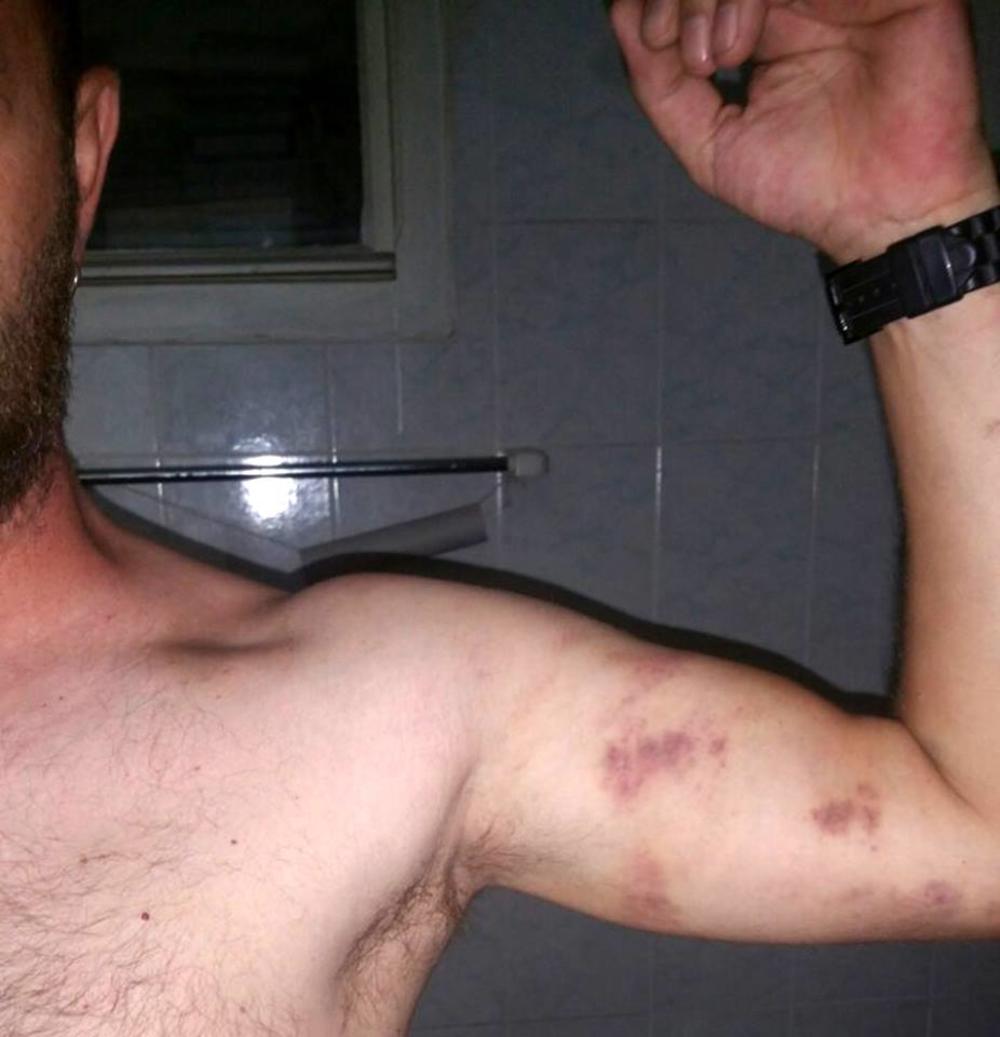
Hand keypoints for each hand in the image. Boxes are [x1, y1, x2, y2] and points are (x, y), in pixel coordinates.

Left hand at [608, 0, 998, 262]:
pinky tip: (750, 40)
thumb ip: (661, 87)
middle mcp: (798, 2)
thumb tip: (621, 17)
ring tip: (723, 56)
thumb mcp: (708, 144)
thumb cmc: (803, 185)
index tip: (654, 39)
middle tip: (694, 56)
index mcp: (760, 29)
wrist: (879, 211)